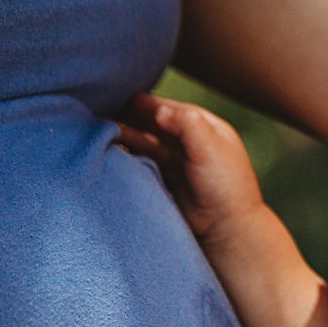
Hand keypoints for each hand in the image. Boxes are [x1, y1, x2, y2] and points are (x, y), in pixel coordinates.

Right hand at [116, 92, 266, 243]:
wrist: (225, 228)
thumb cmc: (225, 185)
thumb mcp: (210, 148)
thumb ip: (187, 125)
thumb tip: (159, 109)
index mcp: (203, 126)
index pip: (169, 109)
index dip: (146, 104)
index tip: (119, 98)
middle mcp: (186, 140)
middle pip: (152, 123)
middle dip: (130, 118)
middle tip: (102, 115)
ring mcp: (173, 160)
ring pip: (143, 142)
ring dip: (125, 137)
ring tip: (102, 135)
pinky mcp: (162, 179)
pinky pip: (139, 162)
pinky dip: (126, 156)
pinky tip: (110, 152)